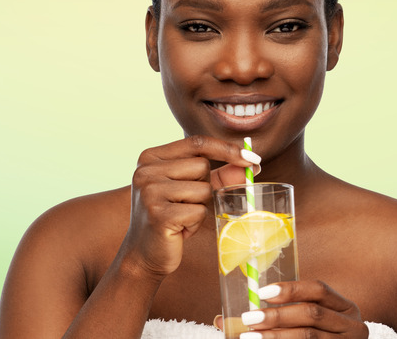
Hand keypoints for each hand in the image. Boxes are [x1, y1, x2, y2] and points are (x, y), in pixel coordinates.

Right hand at [122, 135, 260, 276]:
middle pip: (201, 166)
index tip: (252, 158)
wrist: (144, 254)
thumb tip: (250, 164)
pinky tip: (178, 230)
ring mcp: (150, 191)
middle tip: (184, 205)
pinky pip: (198, 211)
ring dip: (199, 207)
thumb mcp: (192, 190)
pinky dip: (194, 223)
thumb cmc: (170, 217)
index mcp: (151, 157)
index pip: (197, 142)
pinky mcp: (158, 214)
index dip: (227, 149)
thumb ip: (220, 175)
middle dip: (204, 187)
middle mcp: (146, 170)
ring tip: (180, 218)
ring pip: (203, 189)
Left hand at [226, 280, 368, 337]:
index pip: (319, 290)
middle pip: (311, 315)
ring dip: (275, 337)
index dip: (291, 289)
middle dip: (277, 316)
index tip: (262, 293)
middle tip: (248, 318)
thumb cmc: (321, 338)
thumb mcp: (313, 322)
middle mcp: (352, 327)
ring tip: (248, 337)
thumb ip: (279, 314)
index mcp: (346, 309)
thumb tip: (223, 321)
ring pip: (308, 338)